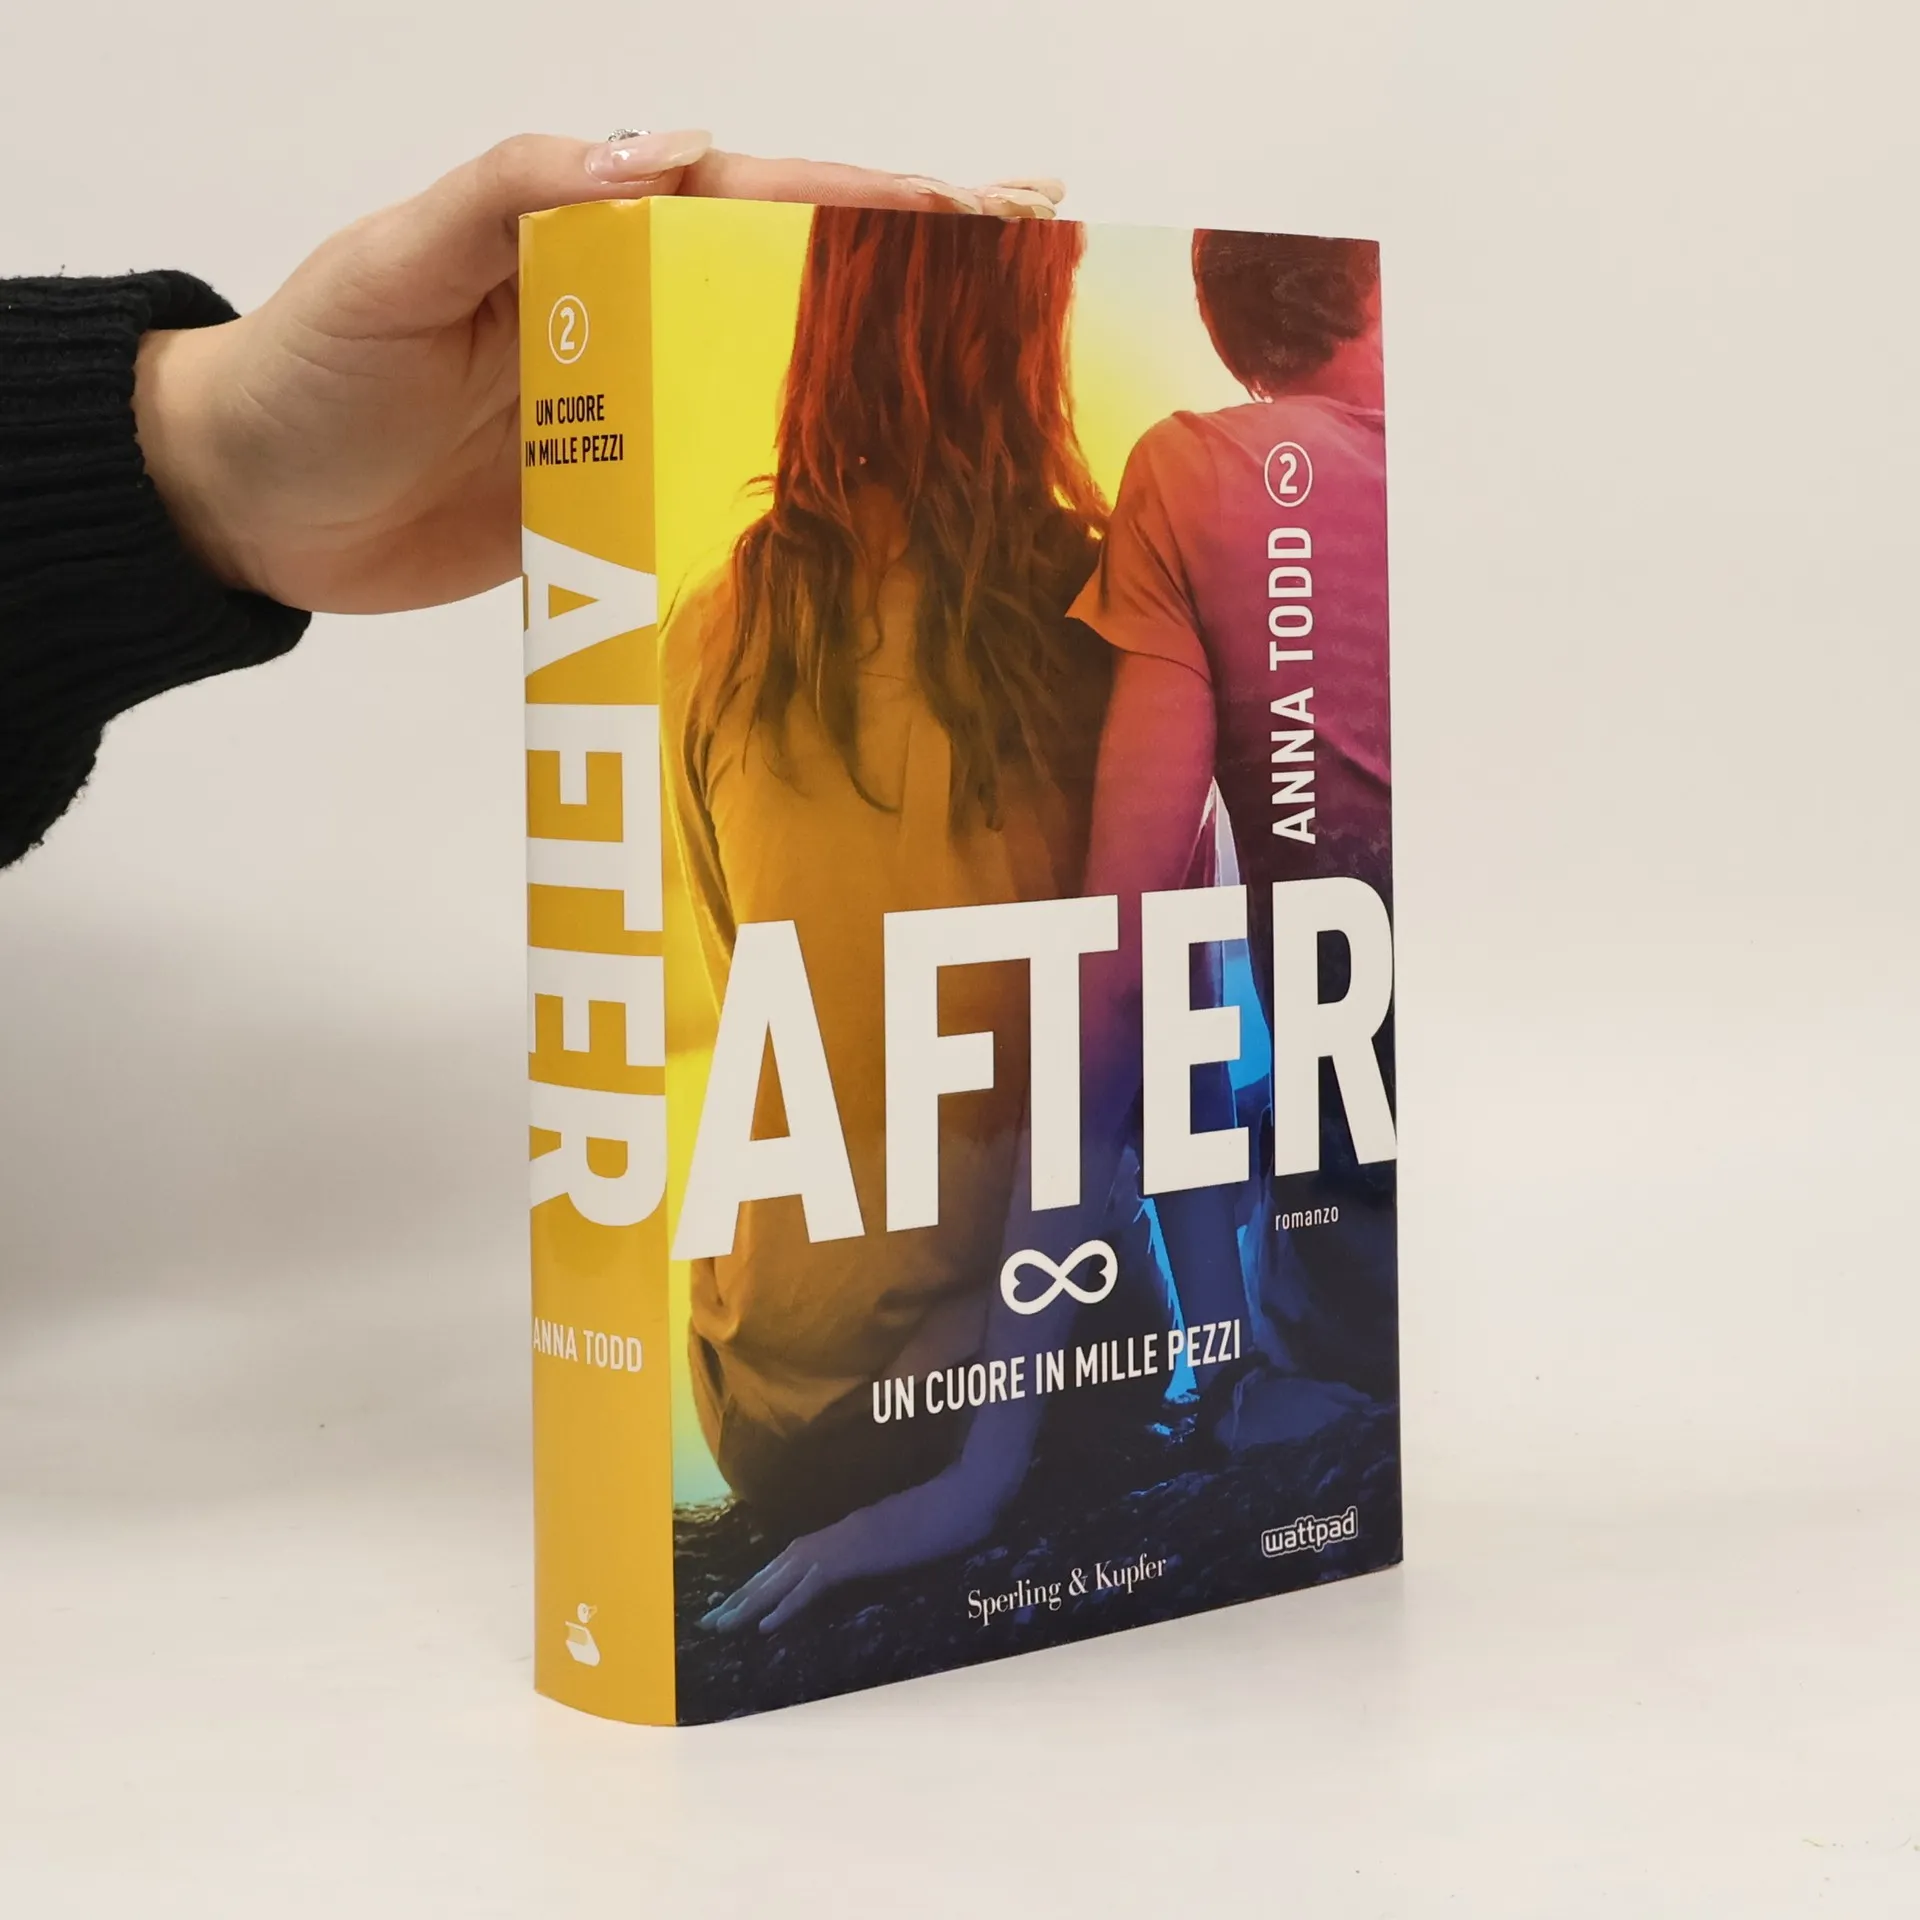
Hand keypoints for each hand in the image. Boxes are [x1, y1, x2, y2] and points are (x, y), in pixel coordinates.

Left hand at [131, 134, 1064, 614]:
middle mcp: (632, 314)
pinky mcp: (622, 499)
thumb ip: (518, 196)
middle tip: (1038, 268)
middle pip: (794, 283)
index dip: (872, 199)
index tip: (985, 207)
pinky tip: (883, 504)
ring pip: (777, 381)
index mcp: (590, 234)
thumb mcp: (396, 266)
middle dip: (917, 272)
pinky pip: (725, 482)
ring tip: (999, 379)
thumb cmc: (309, 372)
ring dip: (884, 379)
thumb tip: (671, 147)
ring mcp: (634, 409)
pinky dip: (807, 490)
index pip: (754, 200)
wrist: (249, 510)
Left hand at [699, 1458, 1007, 1634]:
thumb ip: (882, 1543)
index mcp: (848, 1529)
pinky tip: (765, 1628)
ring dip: (750, 1602)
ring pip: (785, 1576)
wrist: (967, 1496)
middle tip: (710, 1621)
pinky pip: (814, 1586)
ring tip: (722, 1626)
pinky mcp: (858, 1555)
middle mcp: (839, 1533)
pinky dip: (787, 1606)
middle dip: (742, 1595)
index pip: (794, 1558)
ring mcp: (847, 1542)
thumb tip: (869, 1560)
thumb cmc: (948, 1512)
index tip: (738, 1601)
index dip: (763, 1580)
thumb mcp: (907, 1532)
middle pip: (778, 1567)